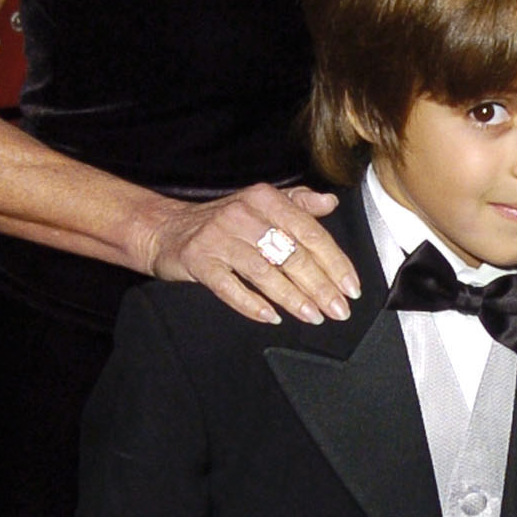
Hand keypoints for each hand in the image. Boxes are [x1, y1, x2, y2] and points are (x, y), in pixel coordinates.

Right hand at [145, 181, 359, 325]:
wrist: (166, 229)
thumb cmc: (221, 221)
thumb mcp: (260, 204)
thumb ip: (298, 203)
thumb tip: (330, 202)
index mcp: (264, 199)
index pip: (309, 232)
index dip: (334, 262)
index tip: (351, 287)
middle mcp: (243, 214)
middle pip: (291, 254)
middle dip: (320, 286)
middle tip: (338, 310)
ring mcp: (218, 238)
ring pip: (264, 272)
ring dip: (293, 298)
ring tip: (314, 317)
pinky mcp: (198, 261)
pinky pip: (230, 287)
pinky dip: (252, 304)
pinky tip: (271, 317)